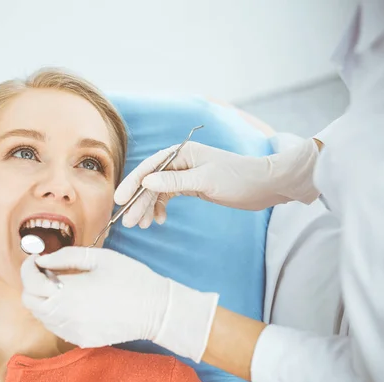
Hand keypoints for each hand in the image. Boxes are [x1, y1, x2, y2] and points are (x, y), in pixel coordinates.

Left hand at [20, 247, 218, 361]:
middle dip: (33, 283)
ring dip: (43, 298)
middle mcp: (66, 315)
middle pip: (30, 302)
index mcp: (69, 291)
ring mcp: (73, 331)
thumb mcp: (100, 257)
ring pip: (41, 316)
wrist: (156, 310)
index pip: (30, 282)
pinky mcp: (81, 339)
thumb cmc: (131, 278)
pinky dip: (55, 313)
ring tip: (61, 284)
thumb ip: (66, 256)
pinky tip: (72, 301)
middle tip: (48, 270)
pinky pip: (56, 327)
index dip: (28, 267)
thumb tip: (43, 259)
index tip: (37, 259)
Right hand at [115, 138, 319, 227]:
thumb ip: (175, 181)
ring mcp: (184, 174)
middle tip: (128, 222)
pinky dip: (161, 208)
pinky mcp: (191, 186)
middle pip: (151, 181)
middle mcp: (179, 162)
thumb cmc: (239, 178)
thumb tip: (147, 181)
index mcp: (181, 153)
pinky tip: (159, 220)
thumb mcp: (206, 180)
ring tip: (141, 226)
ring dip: (148, 208)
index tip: (119, 200)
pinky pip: (168, 196)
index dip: (133, 183)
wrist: (264, 186)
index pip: (149, 167)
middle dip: (139, 202)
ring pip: (158, 191)